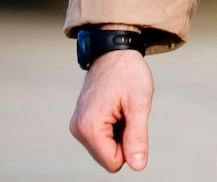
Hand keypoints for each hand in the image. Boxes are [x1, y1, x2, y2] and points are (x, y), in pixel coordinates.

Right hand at [68, 49, 152, 172]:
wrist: (114, 50)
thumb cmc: (128, 73)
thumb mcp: (139, 104)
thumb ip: (137, 137)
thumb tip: (137, 166)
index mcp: (90, 127)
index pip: (114, 163)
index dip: (130, 146)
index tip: (131, 119)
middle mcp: (78, 129)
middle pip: (108, 158)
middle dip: (122, 139)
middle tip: (126, 112)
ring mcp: (77, 125)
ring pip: (105, 149)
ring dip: (118, 133)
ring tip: (120, 109)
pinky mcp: (80, 121)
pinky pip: (100, 139)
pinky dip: (112, 128)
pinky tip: (114, 108)